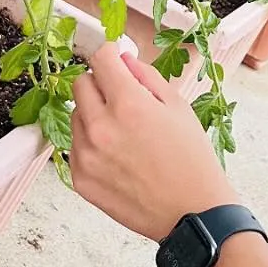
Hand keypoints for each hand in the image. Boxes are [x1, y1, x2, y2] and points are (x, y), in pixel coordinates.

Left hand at [70, 43, 234, 240]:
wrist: (192, 212)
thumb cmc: (192, 161)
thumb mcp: (178, 107)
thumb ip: (146, 77)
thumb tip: (123, 60)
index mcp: (128, 104)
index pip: (101, 59)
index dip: (110, 54)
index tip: (114, 58)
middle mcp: (101, 127)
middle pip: (80, 84)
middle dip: (99, 83)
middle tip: (120, 96)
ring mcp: (87, 155)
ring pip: (75, 115)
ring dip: (93, 114)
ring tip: (122, 131)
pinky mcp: (81, 179)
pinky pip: (75, 147)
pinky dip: (90, 143)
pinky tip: (116, 154)